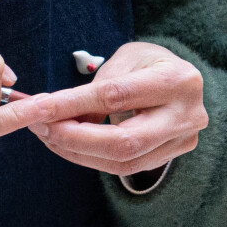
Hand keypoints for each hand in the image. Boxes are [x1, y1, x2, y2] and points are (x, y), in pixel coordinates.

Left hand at [17, 41, 207, 180]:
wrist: (182, 80)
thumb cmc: (149, 64)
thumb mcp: (124, 60)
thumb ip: (97, 89)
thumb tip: (57, 117)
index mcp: (178, 80)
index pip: (116, 96)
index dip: (73, 104)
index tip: (39, 108)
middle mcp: (187, 115)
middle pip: (124, 142)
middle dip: (74, 139)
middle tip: (41, 128)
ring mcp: (183, 140)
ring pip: (123, 161)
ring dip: (78, 152)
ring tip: (49, 136)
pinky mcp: (172, 156)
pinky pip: (126, 166)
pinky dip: (92, 158)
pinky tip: (70, 145)